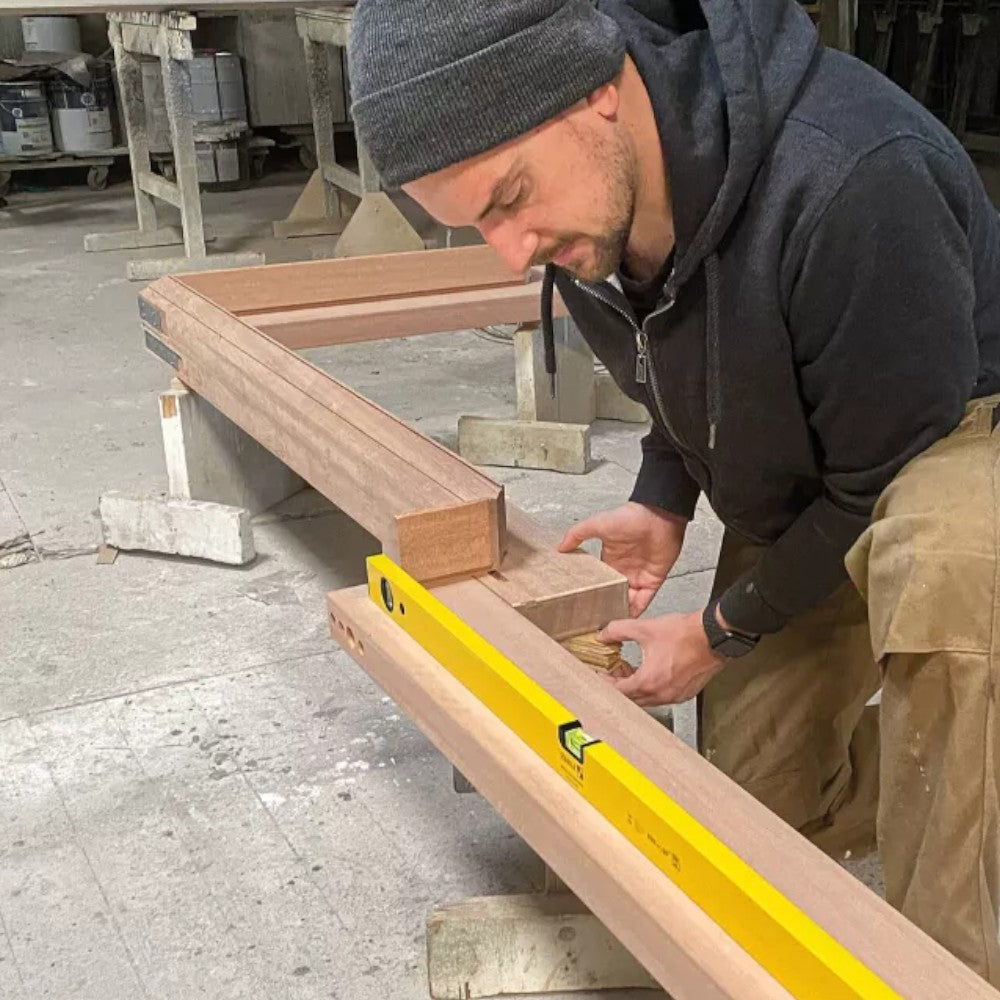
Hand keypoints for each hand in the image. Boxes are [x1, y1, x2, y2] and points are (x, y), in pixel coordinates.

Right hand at [558, 502, 686, 616]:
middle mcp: (624, 570)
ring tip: (610, 625)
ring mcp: (639, 576)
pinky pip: (644, 600)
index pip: (600, 581)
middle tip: (595, 621)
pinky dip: (637, 610)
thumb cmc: (629, 517)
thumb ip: (577, 534)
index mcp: (610, 559)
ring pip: (628, 600)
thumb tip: (560, 546)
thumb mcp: (598, 524)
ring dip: (621, 610)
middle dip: (606, 606)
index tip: (583, 605)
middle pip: (613, 594)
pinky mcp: (653, 580)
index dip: (593, 592)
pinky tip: (628, 619)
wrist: (657, 516)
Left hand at [600, 611, 725, 706]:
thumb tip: (604, 634)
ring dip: (636, 687)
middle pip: (631, 699)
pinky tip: (651, 671)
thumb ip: (618, 630)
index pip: (618, 692)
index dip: (606, 683)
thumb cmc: (686, 634)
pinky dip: (651, 687)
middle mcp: (662, 694)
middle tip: (614, 672)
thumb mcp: (645, 628)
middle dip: (619, 685)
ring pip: (647, 699)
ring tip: (631, 669)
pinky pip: (662, 696)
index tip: (601, 675)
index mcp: (649, 682)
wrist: (714, 635)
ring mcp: (675, 696)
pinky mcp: (685, 692)